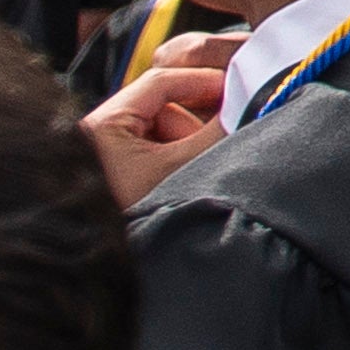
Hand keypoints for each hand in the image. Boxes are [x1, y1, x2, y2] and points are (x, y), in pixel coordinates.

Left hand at [82, 34, 235, 205]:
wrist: (115, 270)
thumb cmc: (143, 218)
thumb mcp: (189, 163)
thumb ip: (220, 125)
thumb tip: (252, 94)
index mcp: (102, 125)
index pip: (161, 79)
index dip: (205, 80)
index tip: (238, 86)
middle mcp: (96, 134)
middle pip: (165, 103)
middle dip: (198, 118)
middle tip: (226, 129)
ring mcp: (106, 152)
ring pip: (164, 125)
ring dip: (191, 138)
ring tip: (202, 164)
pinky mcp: (117, 169)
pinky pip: (157, 145)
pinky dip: (179, 153)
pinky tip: (190, 173)